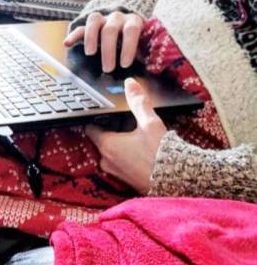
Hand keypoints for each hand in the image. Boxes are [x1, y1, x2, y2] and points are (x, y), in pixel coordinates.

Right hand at [63, 11, 144, 71]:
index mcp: (133, 21)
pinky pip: (80, 27)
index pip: (131, 30)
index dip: (128, 46)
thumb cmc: (137, 40)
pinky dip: (73, 35)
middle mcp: (117, 18)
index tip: (125, 64)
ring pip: (94, 21)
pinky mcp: (89, 25)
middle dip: (108, 50)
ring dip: (91, 38)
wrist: (128, 24)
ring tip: (91, 54)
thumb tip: (151, 66)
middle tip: (108, 68)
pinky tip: (67, 43)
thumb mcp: (145, 45)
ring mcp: (102, 19)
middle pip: (110, 29)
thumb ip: (147, 53)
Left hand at [85, 78, 166, 193]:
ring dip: (118, 145)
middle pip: (100, 140)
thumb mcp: (150, 123)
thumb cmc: (161, 153)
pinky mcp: (124, 180)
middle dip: (110, 131)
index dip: (97, 119)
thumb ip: (138, 102)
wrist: (175, 180)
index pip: (90, 128)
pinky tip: (140, 151)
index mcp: (107, 145)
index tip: (105, 114)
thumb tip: (130, 84)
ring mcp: (113, 172)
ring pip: (110, 153)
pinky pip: (119, 164)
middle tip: (124, 123)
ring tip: (134, 136)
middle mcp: (105, 160)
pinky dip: (126, 157)